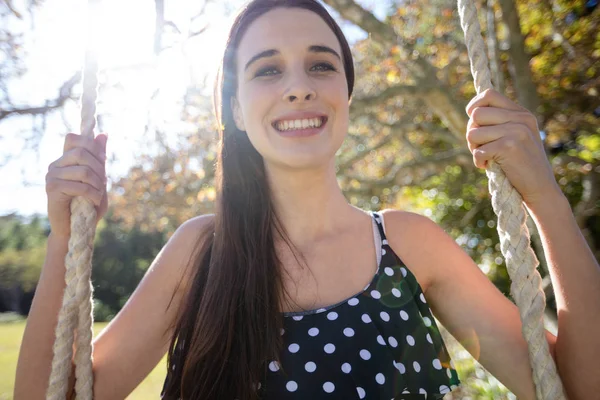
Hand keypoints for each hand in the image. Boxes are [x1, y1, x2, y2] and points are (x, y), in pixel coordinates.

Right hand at [45, 132, 107, 237]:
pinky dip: (93, 195)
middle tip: (103, 183)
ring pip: (83, 170)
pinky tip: (94, 202)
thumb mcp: (98, 179)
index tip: (102, 160)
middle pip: (81, 152)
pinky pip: (79, 186)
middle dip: (99, 168)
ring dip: (98, 184)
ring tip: (99, 195)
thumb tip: (104, 134)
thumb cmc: (88, 205)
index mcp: (65, 160)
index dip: (91, 145)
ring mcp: (52, 176)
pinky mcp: (52, 190)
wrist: (75, 229)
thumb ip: (100, 158)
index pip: (73, 138)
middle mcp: (55, 165)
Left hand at [465, 89, 561, 208]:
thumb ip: (499, 122)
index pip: (489, 94)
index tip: (473, 120)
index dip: (473, 105)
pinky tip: (487, 166)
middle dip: (471, 133)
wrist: (540, 187)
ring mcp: (516, 131)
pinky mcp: (509, 147)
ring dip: (473, 148)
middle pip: (476, 115)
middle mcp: (520, 118)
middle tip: (480, 147)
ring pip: (472, 133)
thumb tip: (471, 112)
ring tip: (486, 157)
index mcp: (521, 113)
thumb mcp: (515, 136)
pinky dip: (478, 162)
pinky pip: (478, 151)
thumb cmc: (520, 164)